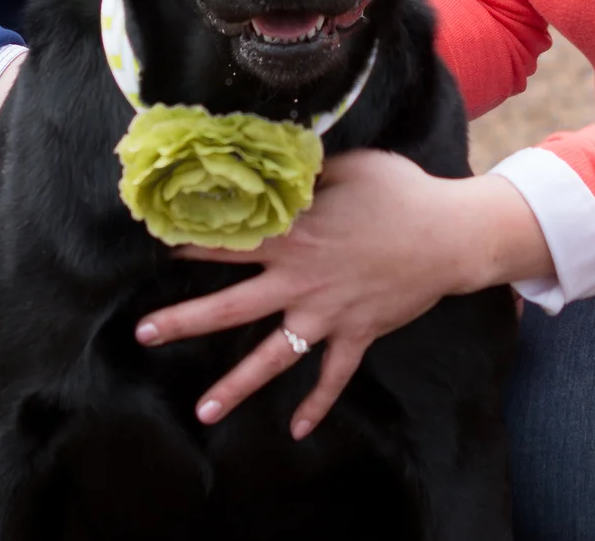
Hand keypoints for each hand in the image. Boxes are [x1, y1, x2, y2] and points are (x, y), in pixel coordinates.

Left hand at [132, 151, 550, 438]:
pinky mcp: (356, 334)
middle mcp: (300, 281)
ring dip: (236, 384)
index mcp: (294, 236)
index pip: (228, 242)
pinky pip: (333, 377)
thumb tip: (273, 164)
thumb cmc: (399, 191)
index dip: (188, 244)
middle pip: (231, 307)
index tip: (153, 247)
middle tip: (144, 335)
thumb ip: (305, 173)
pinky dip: (317, 404)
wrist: (450, 235)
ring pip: (272, 356)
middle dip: (184, 322)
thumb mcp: (348, 166)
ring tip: (203, 410)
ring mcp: (327, 314)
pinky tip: (297, 430)